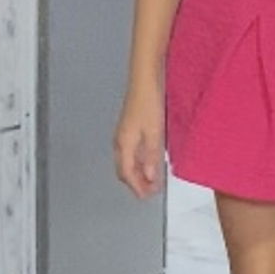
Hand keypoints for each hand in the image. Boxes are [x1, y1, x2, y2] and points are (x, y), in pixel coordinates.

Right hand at [114, 83, 164, 197]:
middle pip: (124, 170)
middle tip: (149, 192)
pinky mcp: (130, 127)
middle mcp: (120, 140)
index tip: (147, 196)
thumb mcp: (154, 132)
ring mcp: (124, 133)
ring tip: (151, 180)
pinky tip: (150, 159)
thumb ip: (151, 156)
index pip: (126, 174)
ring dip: (137, 172)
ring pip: (127, 161)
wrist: (145, 77)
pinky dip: (139, 160)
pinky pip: (131, 151)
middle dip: (135, 183)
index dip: (137, 187)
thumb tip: (150, 176)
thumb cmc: (148, 99)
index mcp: (124, 143)